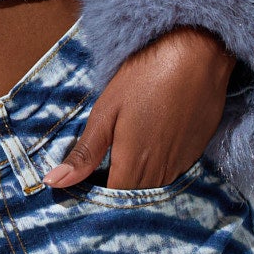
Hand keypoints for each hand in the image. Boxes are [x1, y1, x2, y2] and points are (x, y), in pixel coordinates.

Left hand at [48, 27, 234, 191]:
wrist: (199, 52)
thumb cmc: (146, 76)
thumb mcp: (105, 112)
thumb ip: (84, 153)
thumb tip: (53, 182)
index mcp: (133, 165)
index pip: (110, 201)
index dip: (95, 199)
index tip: (83, 188)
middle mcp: (159, 172)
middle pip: (132, 198)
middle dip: (115, 193)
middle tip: (99, 175)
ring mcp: (181, 164)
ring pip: (153, 189)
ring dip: (137, 183)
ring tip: (123, 162)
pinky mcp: (196, 152)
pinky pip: (172, 174)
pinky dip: (157, 170)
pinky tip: (150, 148)